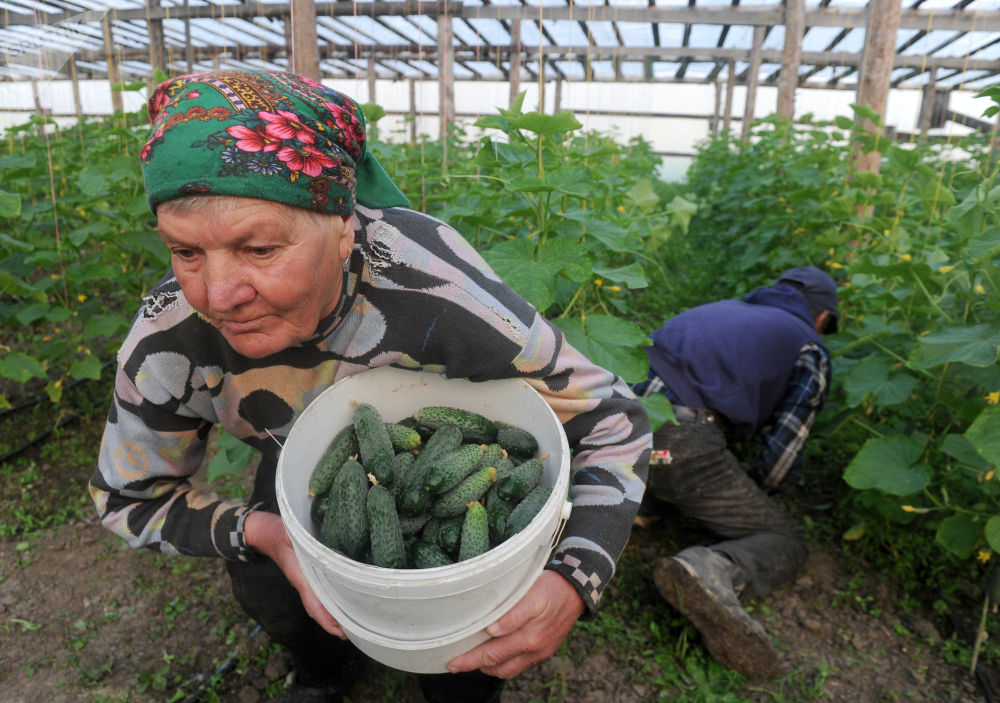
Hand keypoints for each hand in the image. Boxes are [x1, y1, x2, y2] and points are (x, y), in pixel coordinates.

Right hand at [243, 510, 345, 638]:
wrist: (270, 535)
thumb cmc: (281, 535)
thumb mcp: (288, 534)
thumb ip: (296, 538)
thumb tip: (300, 538)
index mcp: (300, 578)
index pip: (314, 604)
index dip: (326, 619)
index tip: (340, 632)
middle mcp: (305, 584)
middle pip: (321, 610)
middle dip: (336, 623)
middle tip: (357, 632)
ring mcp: (308, 582)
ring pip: (322, 604)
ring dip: (336, 614)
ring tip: (355, 624)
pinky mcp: (311, 577)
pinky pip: (323, 593)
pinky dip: (333, 601)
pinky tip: (346, 603)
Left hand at [446, 570, 584, 678]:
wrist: (577, 590)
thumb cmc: (551, 587)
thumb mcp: (532, 594)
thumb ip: (513, 614)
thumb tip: (491, 630)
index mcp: (528, 636)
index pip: (493, 653)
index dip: (471, 659)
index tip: (452, 662)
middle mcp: (534, 648)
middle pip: (497, 663)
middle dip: (474, 665)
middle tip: (454, 665)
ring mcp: (540, 651)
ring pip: (508, 669)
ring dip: (489, 667)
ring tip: (473, 662)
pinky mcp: (545, 650)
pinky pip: (520, 665)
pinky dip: (504, 665)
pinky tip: (496, 658)